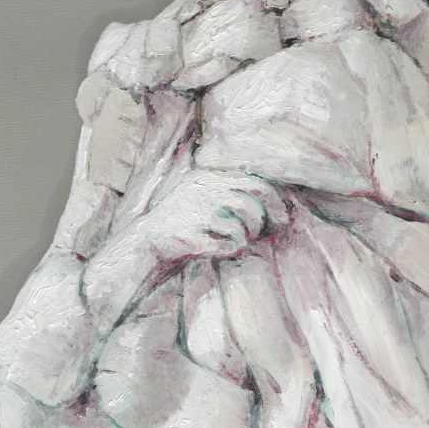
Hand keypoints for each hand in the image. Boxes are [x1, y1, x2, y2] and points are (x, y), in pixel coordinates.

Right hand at [142, 168, 288, 262]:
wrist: (145, 243)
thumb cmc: (182, 221)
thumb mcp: (201, 194)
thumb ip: (230, 191)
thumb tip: (276, 202)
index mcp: (206, 178)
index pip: (252, 182)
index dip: (274, 201)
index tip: (283, 217)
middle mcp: (203, 191)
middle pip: (250, 202)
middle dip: (264, 219)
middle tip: (267, 231)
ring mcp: (196, 213)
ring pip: (242, 224)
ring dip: (247, 236)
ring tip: (237, 240)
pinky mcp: (192, 236)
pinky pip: (229, 244)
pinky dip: (233, 249)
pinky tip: (223, 249)